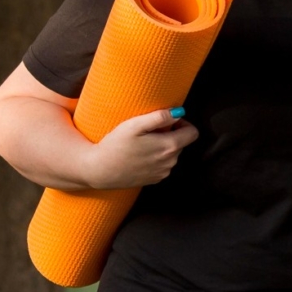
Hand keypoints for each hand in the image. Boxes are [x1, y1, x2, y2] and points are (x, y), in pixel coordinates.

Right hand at [83, 108, 197, 188]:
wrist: (99, 170)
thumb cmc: (115, 145)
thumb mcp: (134, 125)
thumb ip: (159, 117)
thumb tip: (178, 112)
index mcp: (170, 147)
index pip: (193, 133)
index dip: (183, 124)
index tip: (168, 122)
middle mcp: (171, 162)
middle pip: (181, 143)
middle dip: (170, 135)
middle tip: (149, 132)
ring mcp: (163, 172)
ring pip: (172, 154)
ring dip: (163, 147)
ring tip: (142, 145)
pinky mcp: (155, 179)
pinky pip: (163, 165)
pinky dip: (156, 158)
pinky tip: (139, 156)